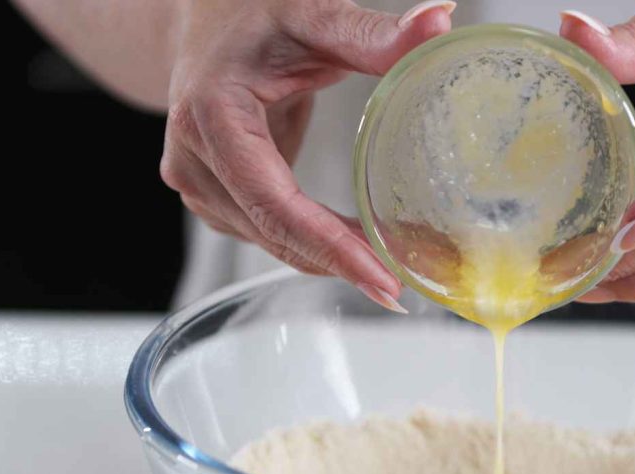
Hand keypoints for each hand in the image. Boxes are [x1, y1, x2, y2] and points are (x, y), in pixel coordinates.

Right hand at [160, 0, 455, 311]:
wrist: (200, 19)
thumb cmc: (251, 13)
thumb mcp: (312, 15)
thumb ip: (373, 31)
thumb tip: (440, 21)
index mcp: (212, 114)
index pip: (275, 202)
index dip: (331, 248)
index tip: (382, 280)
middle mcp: (194, 158)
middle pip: (275, 232)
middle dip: (341, 263)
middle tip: (402, 286)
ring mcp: (197, 183)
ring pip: (271, 240)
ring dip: (329, 256)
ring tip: (389, 264)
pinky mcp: (212, 196)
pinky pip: (268, 231)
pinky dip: (312, 242)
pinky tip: (355, 244)